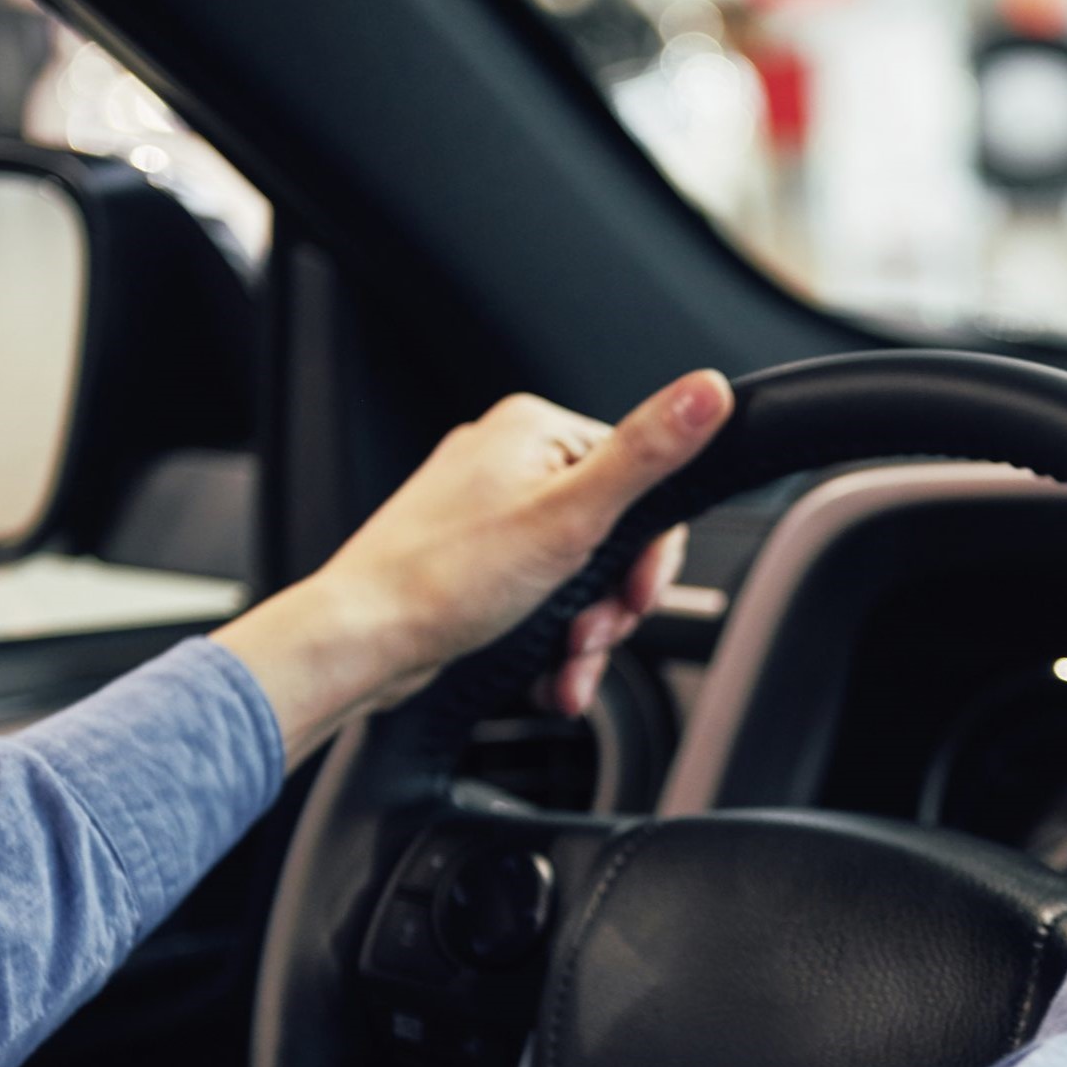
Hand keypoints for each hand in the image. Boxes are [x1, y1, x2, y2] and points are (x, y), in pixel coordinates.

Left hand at [215, 370, 734, 764]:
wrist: (359, 643)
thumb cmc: (442, 581)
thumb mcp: (570, 518)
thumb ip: (646, 457)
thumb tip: (706, 393)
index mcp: (535, 431)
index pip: (642, 480)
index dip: (649, 555)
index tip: (635, 598)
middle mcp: (509, 462)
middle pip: (612, 536)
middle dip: (611, 605)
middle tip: (591, 636)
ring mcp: (488, 514)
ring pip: (578, 578)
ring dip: (583, 636)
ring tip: (564, 666)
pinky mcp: (474, 563)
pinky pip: (540, 600)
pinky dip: (549, 643)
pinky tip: (543, 673)